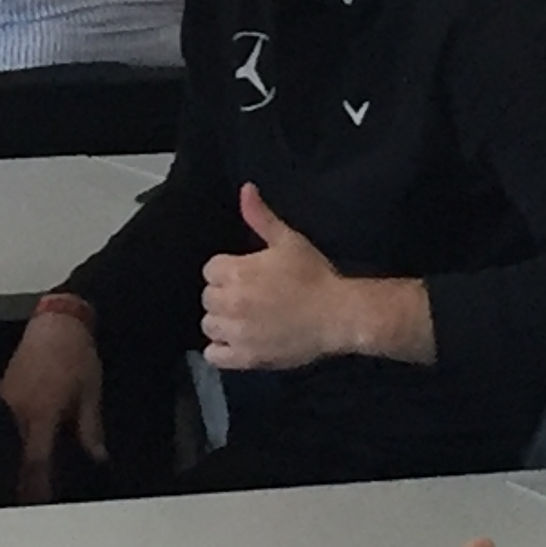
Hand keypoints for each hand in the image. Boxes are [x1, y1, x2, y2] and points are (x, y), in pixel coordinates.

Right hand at [0, 307, 105, 502]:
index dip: (36, 487)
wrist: (56, 322)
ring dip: (7, 461)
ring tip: (10, 484)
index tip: (37, 505)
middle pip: (13, 455)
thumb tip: (97, 458)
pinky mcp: (2, 391)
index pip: (36, 461)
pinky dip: (2, 439)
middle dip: (15, 481)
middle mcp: (19, 409)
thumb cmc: (76, 355)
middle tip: (17, 505)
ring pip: (2, 440)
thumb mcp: (91, 393)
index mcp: (42, 413)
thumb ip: (90, 429)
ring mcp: (6, 400)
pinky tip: (5, 449)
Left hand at [202, 186, 356, 372]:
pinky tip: (238, 341)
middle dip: (225, 294)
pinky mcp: (245, 357)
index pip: (211, 270)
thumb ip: (261, 217)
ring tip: (245, 319)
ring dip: (222, 321)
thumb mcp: (288, 240)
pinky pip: (214, 355)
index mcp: (236, 271)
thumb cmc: (314, 275)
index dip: (228, 270)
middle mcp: (230, 302)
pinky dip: (221, 350)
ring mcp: (236, 332)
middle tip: (250, 297)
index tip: (248, 275)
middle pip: (208, 297)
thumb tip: (245, 189)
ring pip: (209, 325)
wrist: (338, 314)